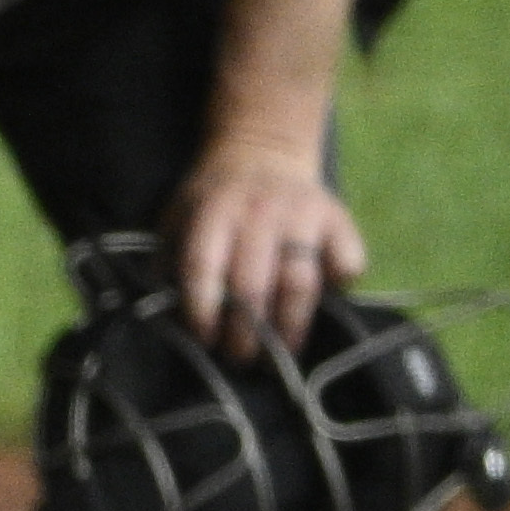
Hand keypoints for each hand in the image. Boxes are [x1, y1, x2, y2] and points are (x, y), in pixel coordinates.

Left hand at [173, 144, 362, 355]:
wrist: (263, 151)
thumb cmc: (212, 201)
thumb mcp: (176, 220)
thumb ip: (167, 263)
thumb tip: (162, 316)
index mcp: (213, 213)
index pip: (203, 268)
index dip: (203, 311)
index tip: (205, 340)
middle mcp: (259, 212)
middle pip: (253, 285)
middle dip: (246, 333)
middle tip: (242, 360)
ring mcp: (302, 214)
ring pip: (300, 282)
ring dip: (290, 326)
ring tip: (281, 354)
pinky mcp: (338, 217)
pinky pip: (346, 262)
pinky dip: (339, 288)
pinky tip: (325, 305)